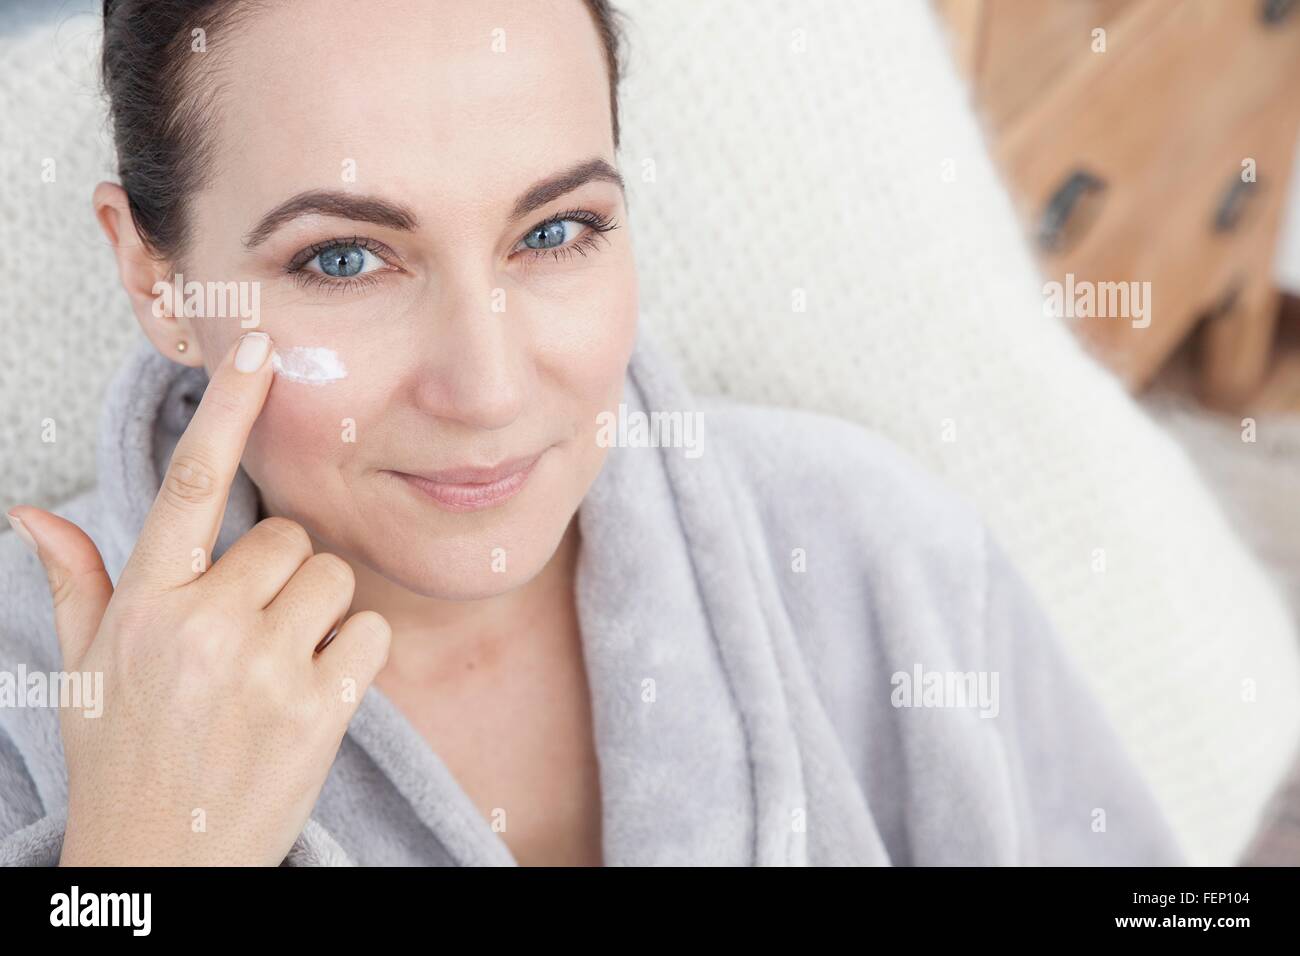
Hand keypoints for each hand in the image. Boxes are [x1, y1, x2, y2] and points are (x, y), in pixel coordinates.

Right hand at [8, 331, 389, 865]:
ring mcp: (264, 667)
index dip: (230, 408)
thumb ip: (76, 583)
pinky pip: (368, 631)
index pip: (189, 483)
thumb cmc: (123, 759)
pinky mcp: (319, 708)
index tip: (263, 348)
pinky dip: (354, 652)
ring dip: (318, 611)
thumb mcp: (82, 673)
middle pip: (287, 537)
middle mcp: (202, 626)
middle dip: (281, 573)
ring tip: (278, 666)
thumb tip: (30, 512)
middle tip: (253, 632)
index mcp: (144, 606)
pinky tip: (314, 692)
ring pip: (332, 578)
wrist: (163, 866)